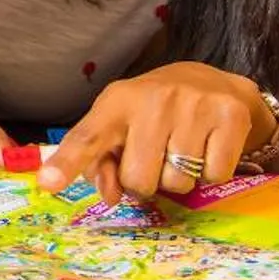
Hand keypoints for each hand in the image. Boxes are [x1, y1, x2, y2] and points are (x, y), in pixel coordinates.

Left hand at [38, 61, 271, 202]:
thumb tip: (109, 195)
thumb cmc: (154, 113)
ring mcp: (194, 106)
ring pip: (178, 183)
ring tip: (182, 149)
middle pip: (138, 180)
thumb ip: (102, 163)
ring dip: (179, 178)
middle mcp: (154, 99)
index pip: (87, 137)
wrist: (214, 84)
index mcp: (116, 102)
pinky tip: (208, 147)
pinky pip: (213, 177)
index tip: (48, 184)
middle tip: (156, 158)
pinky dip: (211, 173)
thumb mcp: (120, 127)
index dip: (67, 163)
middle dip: (146, 182)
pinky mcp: (230, 116)